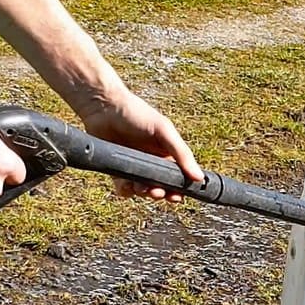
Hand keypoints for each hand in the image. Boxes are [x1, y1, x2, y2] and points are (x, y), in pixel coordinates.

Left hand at [77, 92, 203, 201]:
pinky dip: (126, 190)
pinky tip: (126, 184)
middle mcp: (152, 163)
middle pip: (161, 188)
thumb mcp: (164, 131)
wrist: (104, 107)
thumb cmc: (137, 114)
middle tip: (157, 191)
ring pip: (143, 191)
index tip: (176, 197)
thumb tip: (199, 177)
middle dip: (160, 193)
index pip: (177, 178)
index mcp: (167, 155)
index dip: (178, 190)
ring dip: (143, 193)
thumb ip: (182, 153)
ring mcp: (134, 169)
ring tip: (141, 187)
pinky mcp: (117, 172)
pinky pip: (124, 189)